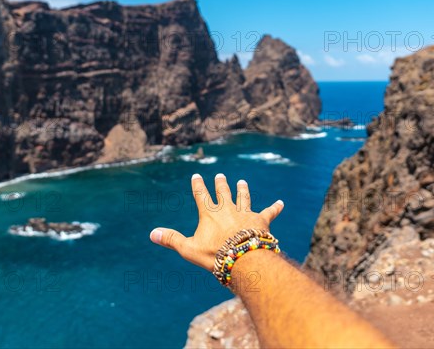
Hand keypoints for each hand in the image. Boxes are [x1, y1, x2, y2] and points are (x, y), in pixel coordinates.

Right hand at [149, 173, 283, 270]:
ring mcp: (245, 213)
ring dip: (242, 190)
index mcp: (209, 214)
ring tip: (242, 182)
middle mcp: (227, 209)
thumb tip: (151, 233)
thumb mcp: (189, 249)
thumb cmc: (214, 255)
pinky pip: (269, 212)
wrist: (243, 258)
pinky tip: (281, 203)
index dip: (199, 185)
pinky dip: (275, 208)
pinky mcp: (261, 221)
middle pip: (223, 193)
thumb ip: (171, 239)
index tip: (197, 176)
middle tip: (220, 175)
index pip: (202, 195)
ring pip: (243, 198)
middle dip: (221, 184)